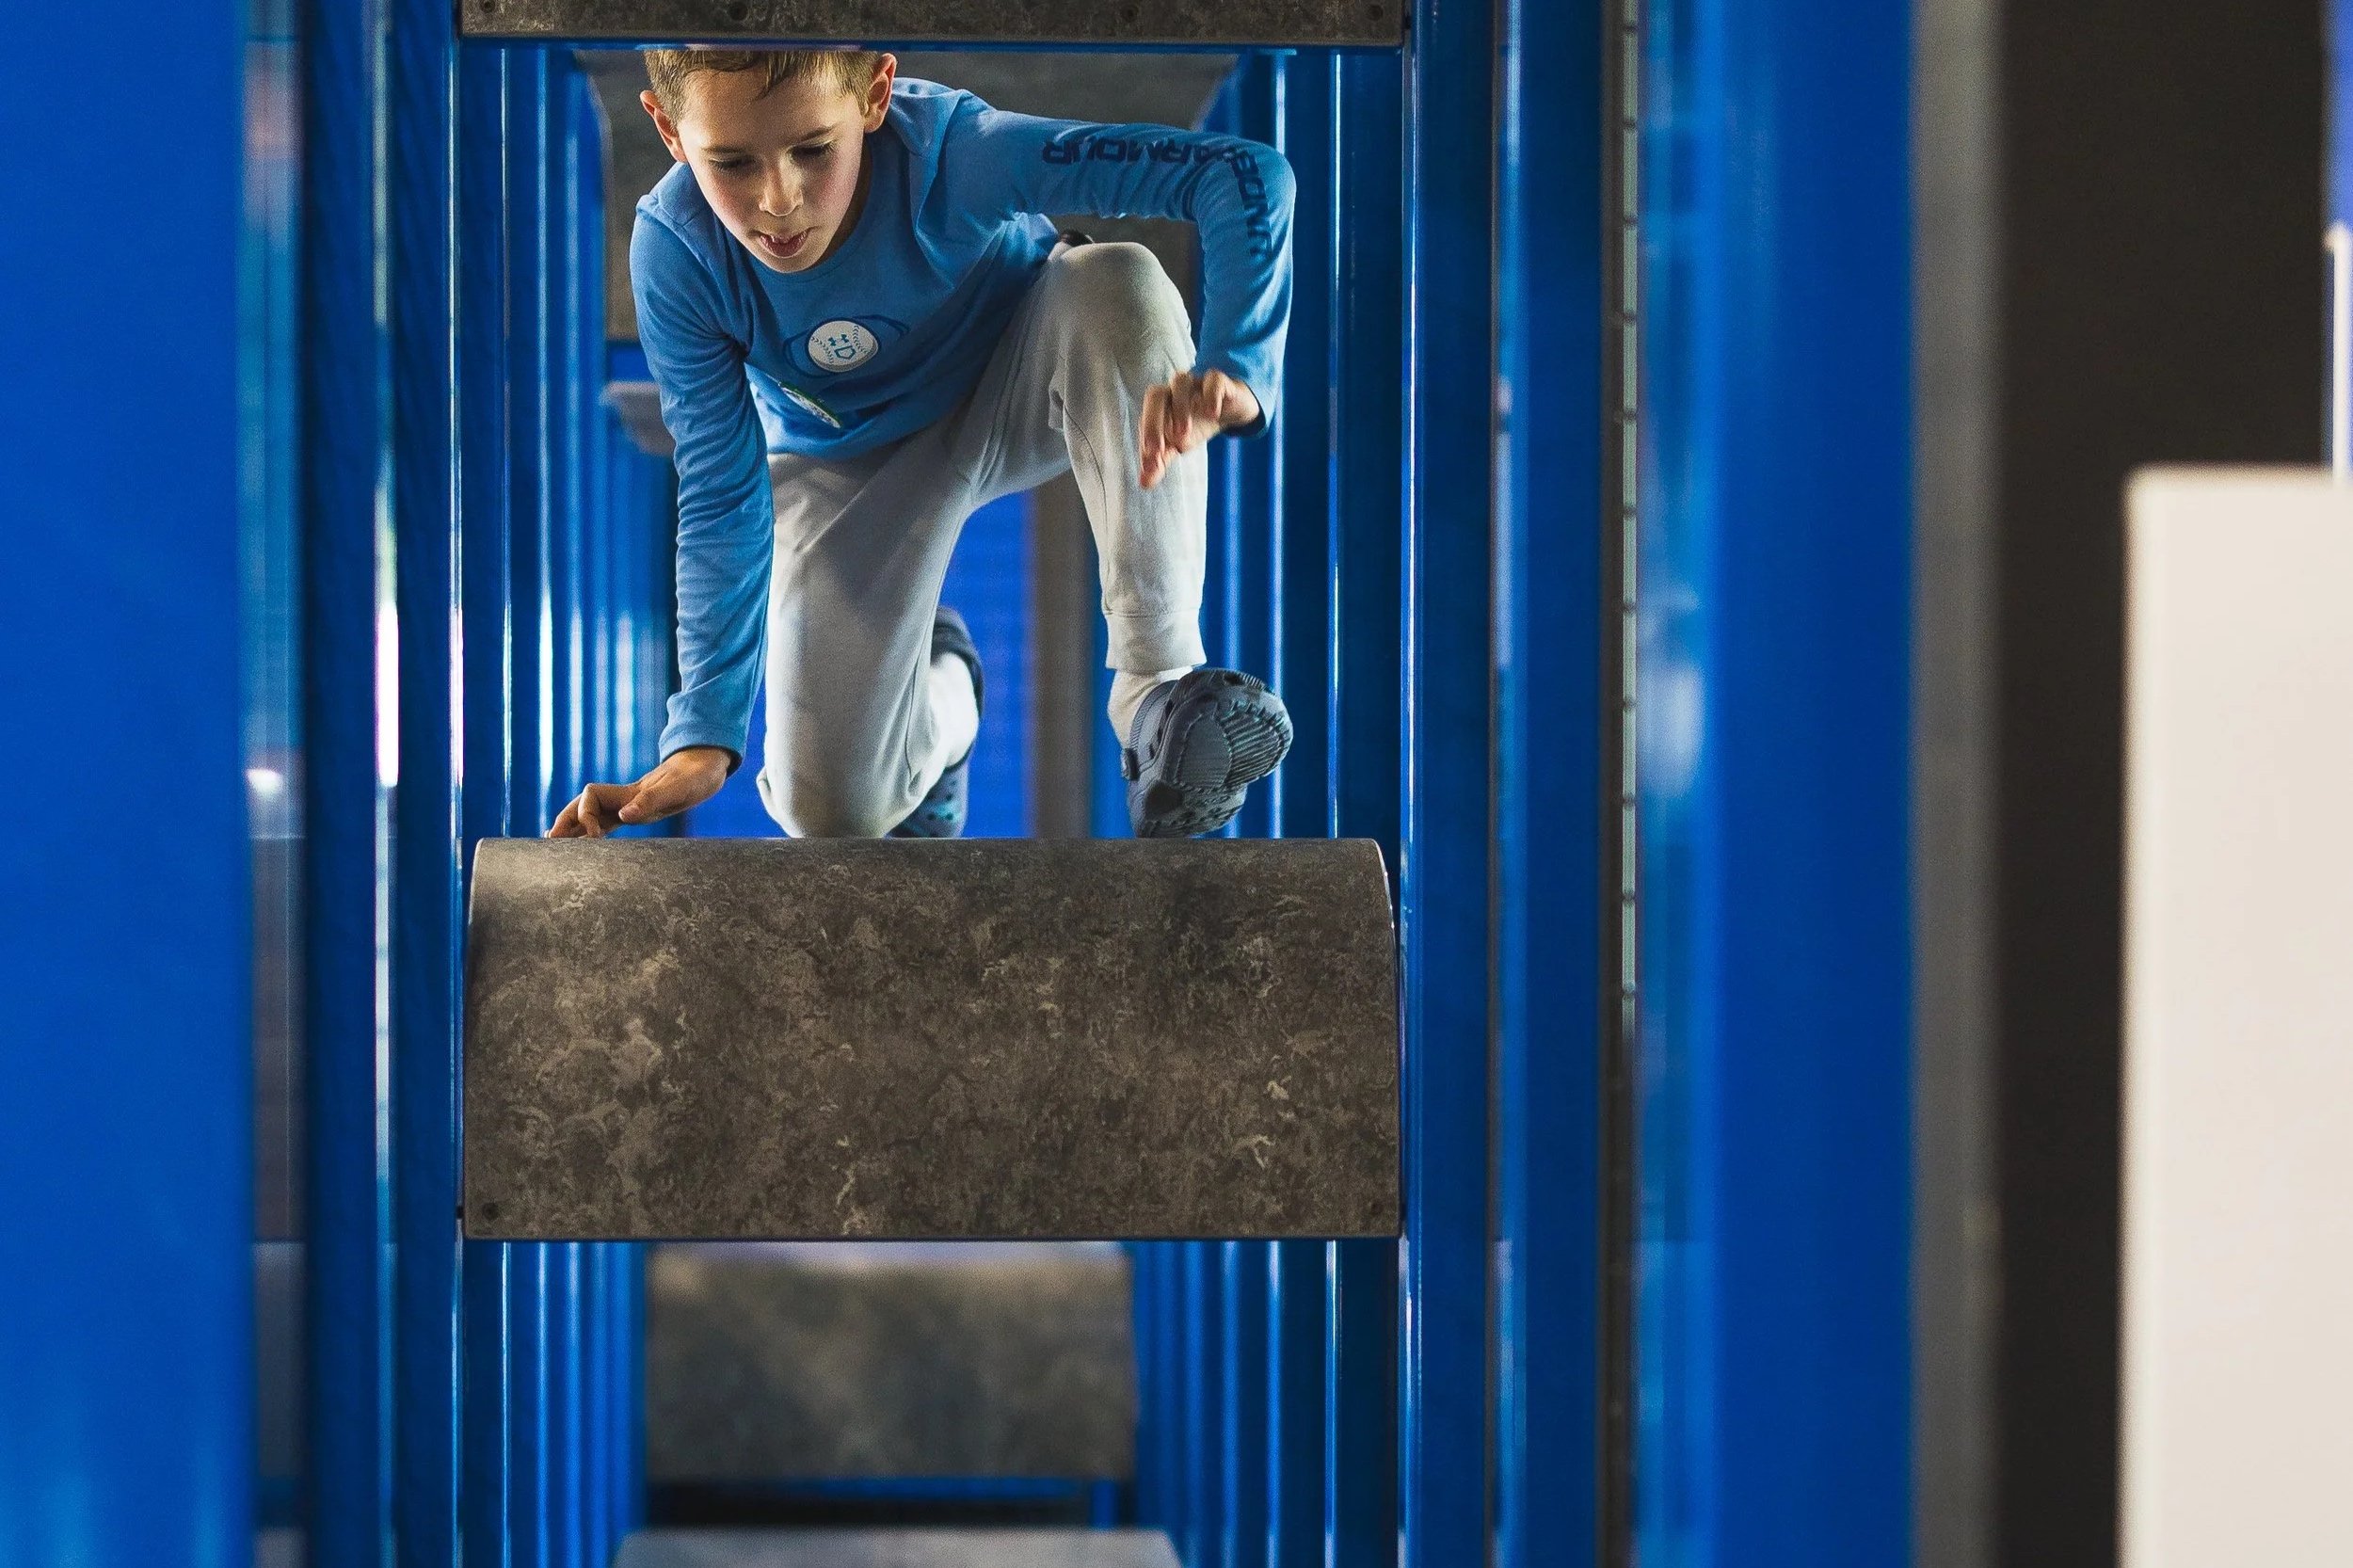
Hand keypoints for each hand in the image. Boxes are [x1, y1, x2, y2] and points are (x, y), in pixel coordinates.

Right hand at [548, 746, 730, 837]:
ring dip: (574, 827)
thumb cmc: (696, 775)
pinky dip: (593, 832)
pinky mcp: (638, 813)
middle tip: (549, 840)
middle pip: (583, 804)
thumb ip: (651, 800)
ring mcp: (629, 805)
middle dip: (565, 820)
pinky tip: (585, 844)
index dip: (584, 814)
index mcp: (630, 791)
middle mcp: (624, 798)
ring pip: (592, 815)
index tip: (593, 836)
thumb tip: (623, 817)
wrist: (706, 766)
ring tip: (555, 844)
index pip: (591, 796)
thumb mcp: (679, 788)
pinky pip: (608, 823)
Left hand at [1138, 369, 1260, 489]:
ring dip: (1179, 407)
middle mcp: (1174, 392)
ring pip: (1181, 381)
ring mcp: (1196, 383)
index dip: (1146, 443)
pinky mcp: (1220, 381)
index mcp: (1161, 406)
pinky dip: (1211, 395)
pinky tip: (1213, 414)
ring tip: (1184, 435)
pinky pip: (1213, 379)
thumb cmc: (1197, 423)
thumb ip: (1161, 462)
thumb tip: (1144, 483)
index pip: (1146, 419)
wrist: (1231, 407)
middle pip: (1156, 395)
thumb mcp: (1179, 445)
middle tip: (1158, 450)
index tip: (1151, 467)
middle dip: (1153, 421)